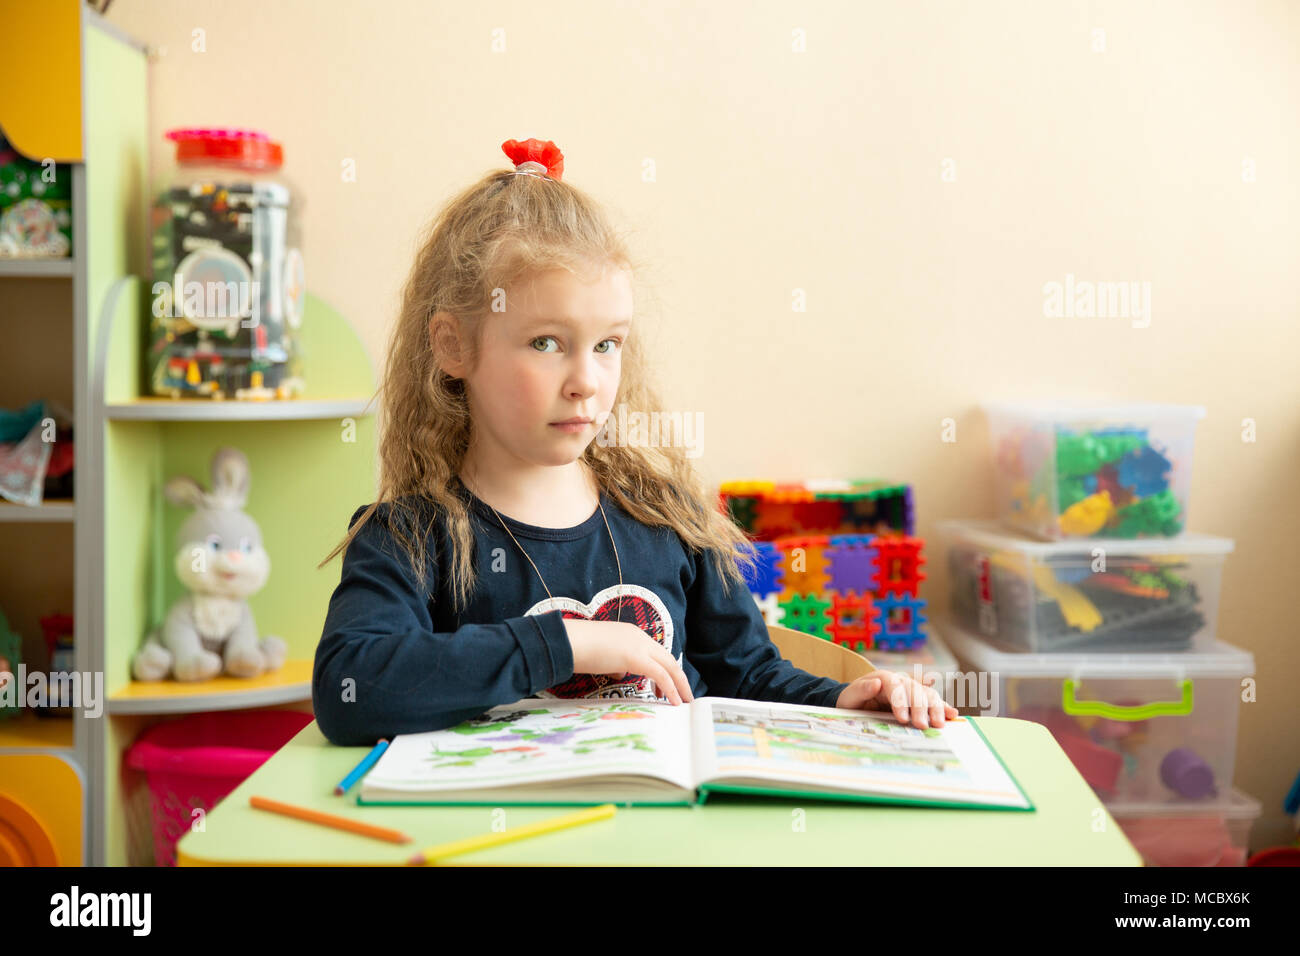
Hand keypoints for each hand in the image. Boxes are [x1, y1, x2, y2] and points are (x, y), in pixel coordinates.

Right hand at [563, 619, 694, 705]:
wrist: (567, 641)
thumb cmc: (577, 648)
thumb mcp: (602, 656)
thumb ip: (615, 664)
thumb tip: (621, 673)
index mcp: (631, 634)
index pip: (656, 652)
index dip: (665, 670)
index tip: (665, 687)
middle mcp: (639, 637)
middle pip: (668, 658)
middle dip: (679, 678)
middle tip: (685, 695)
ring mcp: (639, 645)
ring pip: (669, 665)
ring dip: (679, 684)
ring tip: (682, 700)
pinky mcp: (636, 657)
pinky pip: (660, 675)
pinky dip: (670, 688)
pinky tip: (672, 701)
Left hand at [836, 669, 957, 728]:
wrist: (856, 702)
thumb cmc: (852, 699)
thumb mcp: (850, 696)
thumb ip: (861, 689)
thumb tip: (876, 683)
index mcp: (884, 678)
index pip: (896, 687)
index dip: (901, 702)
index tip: (903, 719)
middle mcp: (901, 681)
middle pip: (915, 691)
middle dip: (920, 709)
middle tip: (922, 726)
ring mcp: (911, 690)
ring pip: (928, 694)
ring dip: (935, 709)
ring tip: (940, 724)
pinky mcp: (918, 700)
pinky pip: (933, 702)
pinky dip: (943, 707)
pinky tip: (953, 714)